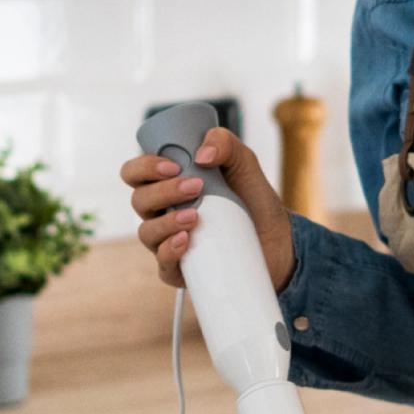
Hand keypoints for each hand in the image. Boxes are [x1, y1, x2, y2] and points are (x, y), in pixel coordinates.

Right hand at [119, 127, 295, 290]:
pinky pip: (163, 264)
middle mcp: (162, 212)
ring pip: (146, 232)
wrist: (278, 239)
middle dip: (163, 191)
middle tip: (196, 186)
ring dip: (166, 222)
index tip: (173, 166)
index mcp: (167, 184)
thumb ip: (225, 144)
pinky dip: (170, 251)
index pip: (136, 173)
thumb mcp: (244, 164)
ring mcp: (168, 241)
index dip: (144, 167)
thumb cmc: (253, 199)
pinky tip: (187, 240)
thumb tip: (203, 154)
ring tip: (195, 216)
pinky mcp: (181, 269)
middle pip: (139, 200)